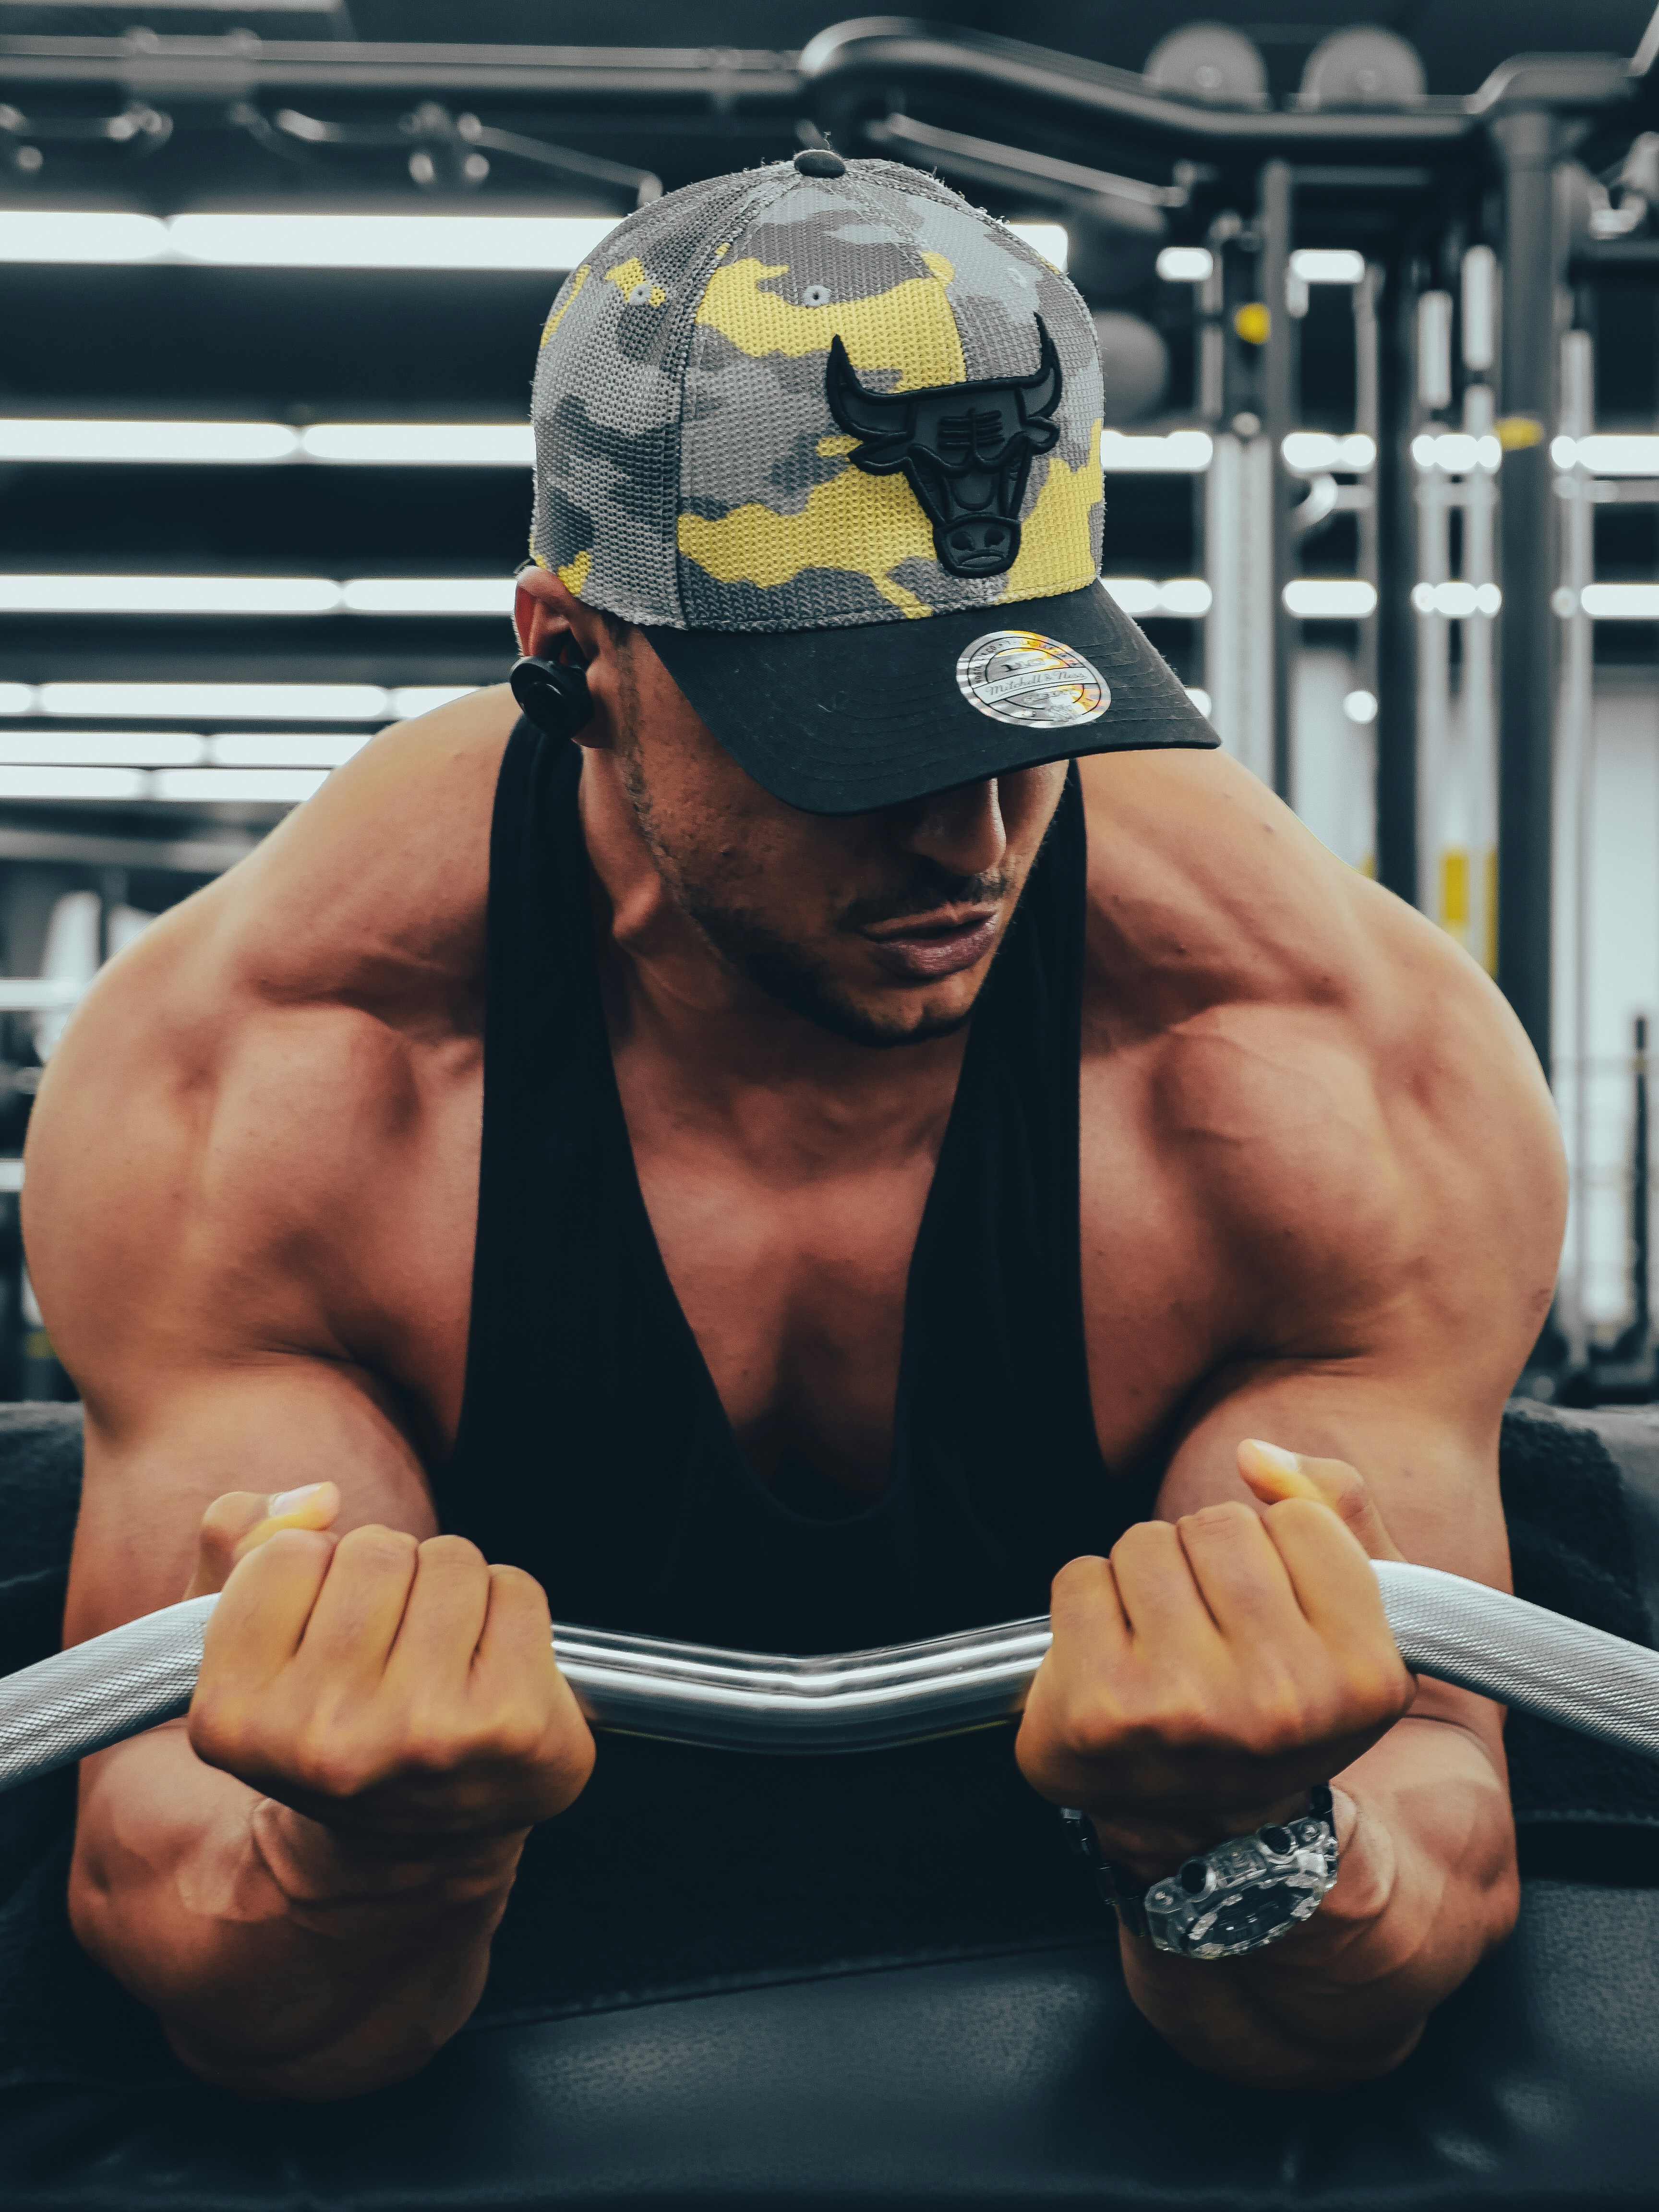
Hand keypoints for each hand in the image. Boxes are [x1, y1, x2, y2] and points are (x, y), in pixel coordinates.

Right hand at [183, 1484, 594, 1854]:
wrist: (422, 1845)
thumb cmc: (334, 1723)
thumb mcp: (247, 1647)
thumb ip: (240, 1546)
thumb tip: (317, 1498)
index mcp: (234, 1720)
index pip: (288, 1554)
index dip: (315, 1574)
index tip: (323, 1633)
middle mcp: (324, 1740)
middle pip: (375, 1549)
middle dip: (388, 1577)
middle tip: (389, 1650)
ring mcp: (423, 1735)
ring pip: (450, 1560)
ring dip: (450, 1590)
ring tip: (438, 1659)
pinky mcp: (512, 1724)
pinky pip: (517, 1588)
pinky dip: (509, 1612)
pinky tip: (488, 1671)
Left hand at [1016, 1443, 1414, 1875]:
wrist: (1201, 1832)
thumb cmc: (1274, 1705)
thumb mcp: (1350, 1618)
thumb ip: (1335, 1512)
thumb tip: (1254, 1454)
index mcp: (1364, 1678)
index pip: (1300, 1521)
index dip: (1278, 1549)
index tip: (1272, 1607)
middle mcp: (1281, 1703)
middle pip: (1217, 1526)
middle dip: (1205, 1559)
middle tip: (1209, 1629)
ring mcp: (1184, 1709)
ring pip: (1144, 1543)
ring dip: (1144, 1580)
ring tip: (1163, 1646)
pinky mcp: (1097, 1710)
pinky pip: (1078, 1577)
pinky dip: (1087, 1605)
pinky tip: (1113, 1661)